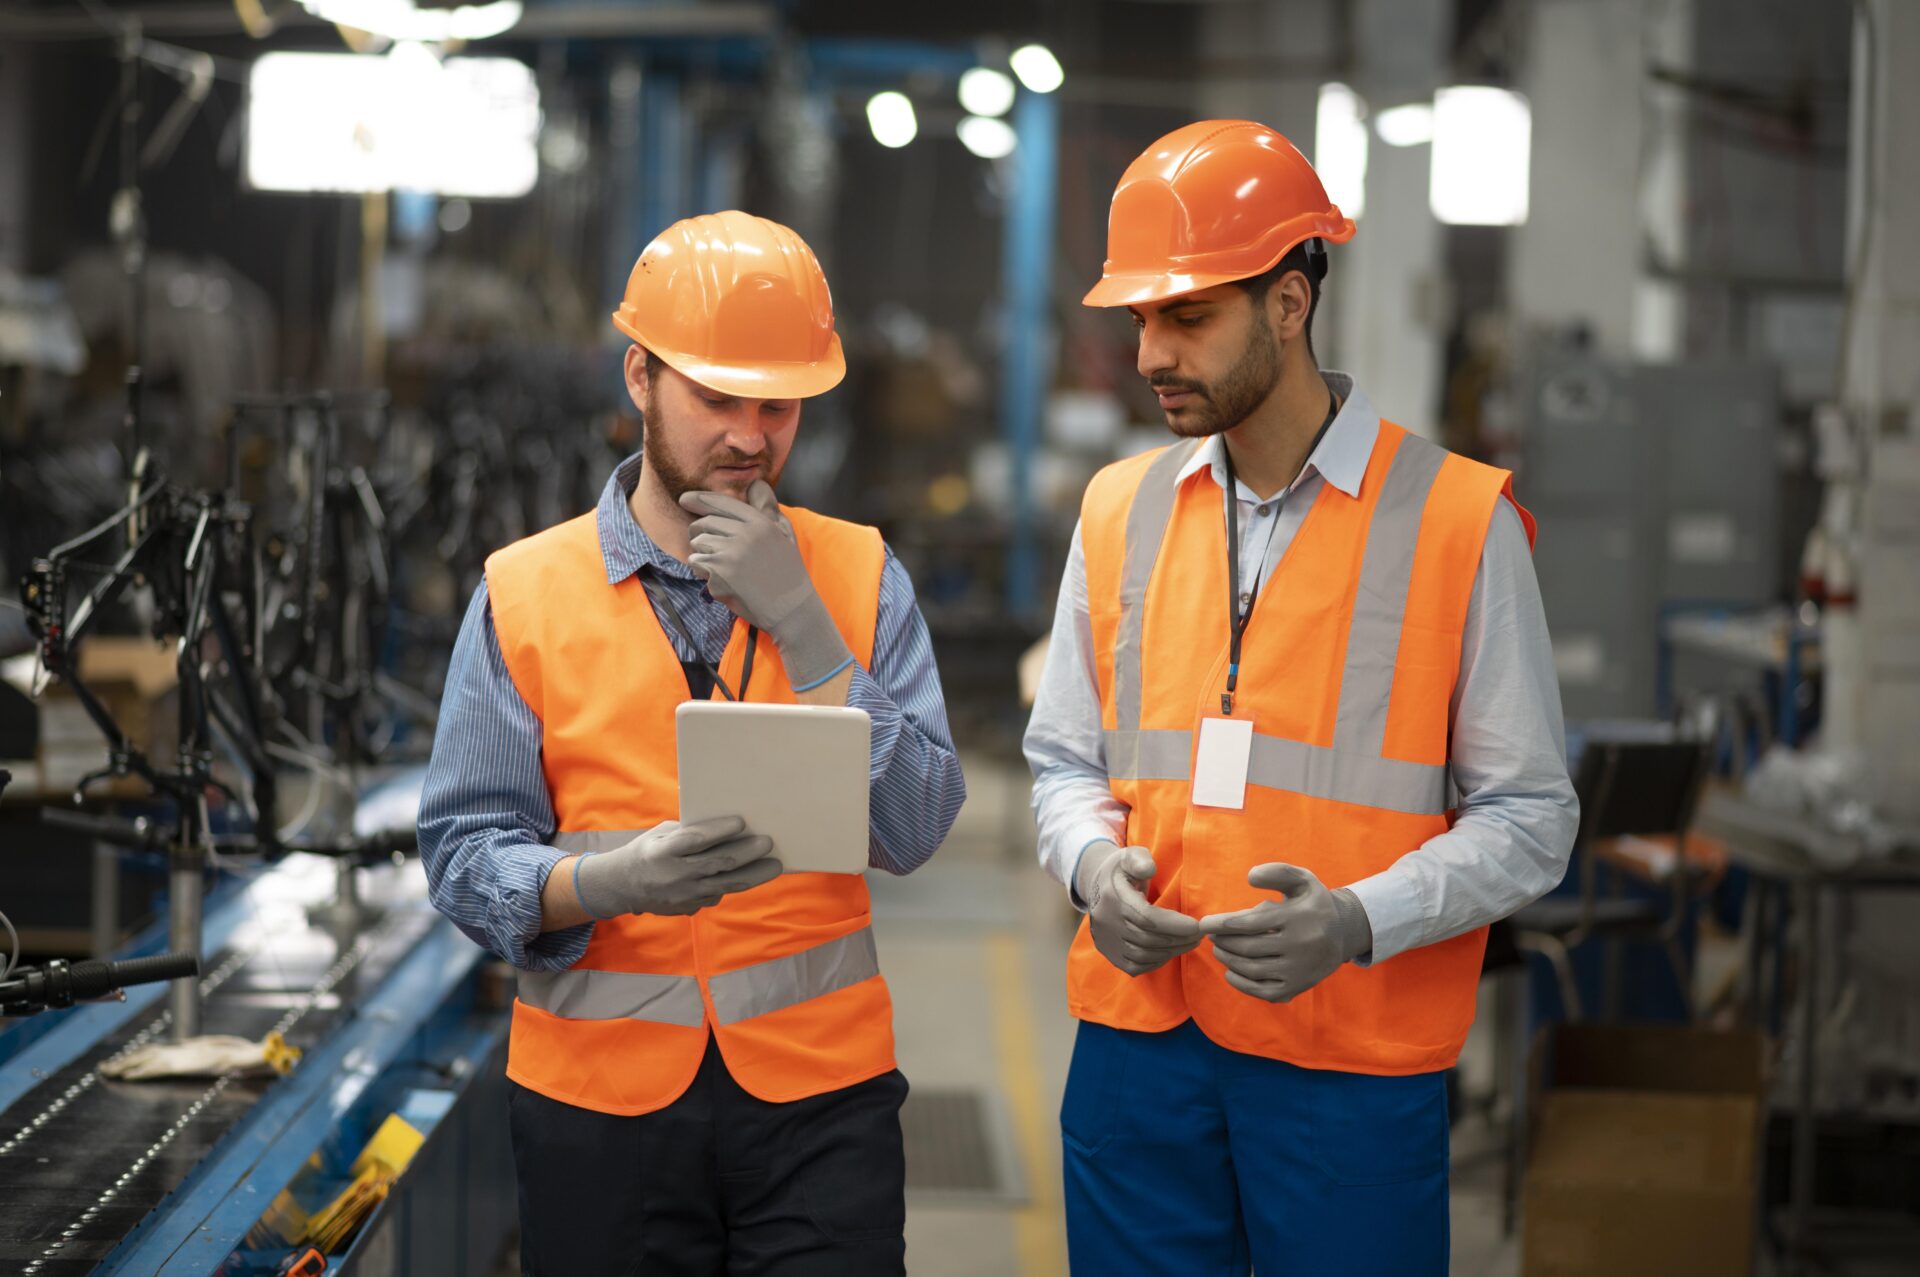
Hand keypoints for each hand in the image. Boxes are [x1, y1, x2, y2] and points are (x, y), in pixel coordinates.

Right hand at [573, 817, 780, 917]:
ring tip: (775, 865)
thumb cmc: (647, 851)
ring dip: (753, 875)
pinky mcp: (689, 909)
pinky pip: (717, 895)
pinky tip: (750, 875)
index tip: (742, 822)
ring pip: (725, 885)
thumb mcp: (661, 835)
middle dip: (747, 853)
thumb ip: (689, 831)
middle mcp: (674, 876)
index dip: (719, 832)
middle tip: (768, 842)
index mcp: (663, 851)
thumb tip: (726, 826)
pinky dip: (733, 883)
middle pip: (718, 865)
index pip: (695, 841)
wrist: (623, 887)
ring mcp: (682, 896)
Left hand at [679, 481, 852, 687]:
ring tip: (724, 569)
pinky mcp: (719, 575)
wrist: (792, 610)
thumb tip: (755, 484)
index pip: (722, 504)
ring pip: (697, 546)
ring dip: (702, 556)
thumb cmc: (788, 573)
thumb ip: (768, 509)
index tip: (684, 499)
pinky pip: (698, 566)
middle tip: (711, 548)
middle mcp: (744, 535)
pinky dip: (705, 574)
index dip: (699, 499)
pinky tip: (725, 582)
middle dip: (700, 534)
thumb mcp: (785, 535)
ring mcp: (730, 554)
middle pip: (704, 524)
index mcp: (760, 523)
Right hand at [1077, 841, 1202, 975]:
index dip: (1174, 925)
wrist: (1096, 888)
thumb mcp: (1130, 856)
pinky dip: (1156, 961)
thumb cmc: (1122, 871)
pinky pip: (1135, 966)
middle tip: (1199, 934)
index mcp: (1112, 897)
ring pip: (1143, 955)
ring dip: (1171, 951)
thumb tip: (1150, 869)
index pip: (1146, 918)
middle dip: (1178, 939)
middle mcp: (1106, 922)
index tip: (1197, 926)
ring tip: (1190, 942)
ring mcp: (1106, 941)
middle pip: (1148, 938)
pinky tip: (1170, 951)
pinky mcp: (1110, 953)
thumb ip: (1140, 860)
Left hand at [1197, 863, 1371, 1002]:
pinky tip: (1230, 971)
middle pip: (1248, 947)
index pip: (1250, 923)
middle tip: (1211, 937)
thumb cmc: (1312, 903)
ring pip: (1253, 969)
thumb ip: (1277, 872)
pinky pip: (1262, 990)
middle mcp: (1301, 945)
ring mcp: (1299, 969)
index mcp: (1299, 917)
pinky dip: (1241, 983)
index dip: (1221, 924)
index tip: (1204, 924)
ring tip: (1219, 950)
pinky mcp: (1297, 986)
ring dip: (1228, 960)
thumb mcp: (1302, 880)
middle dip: (1223, 942)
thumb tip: (1250, 876)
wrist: (1343, 933)